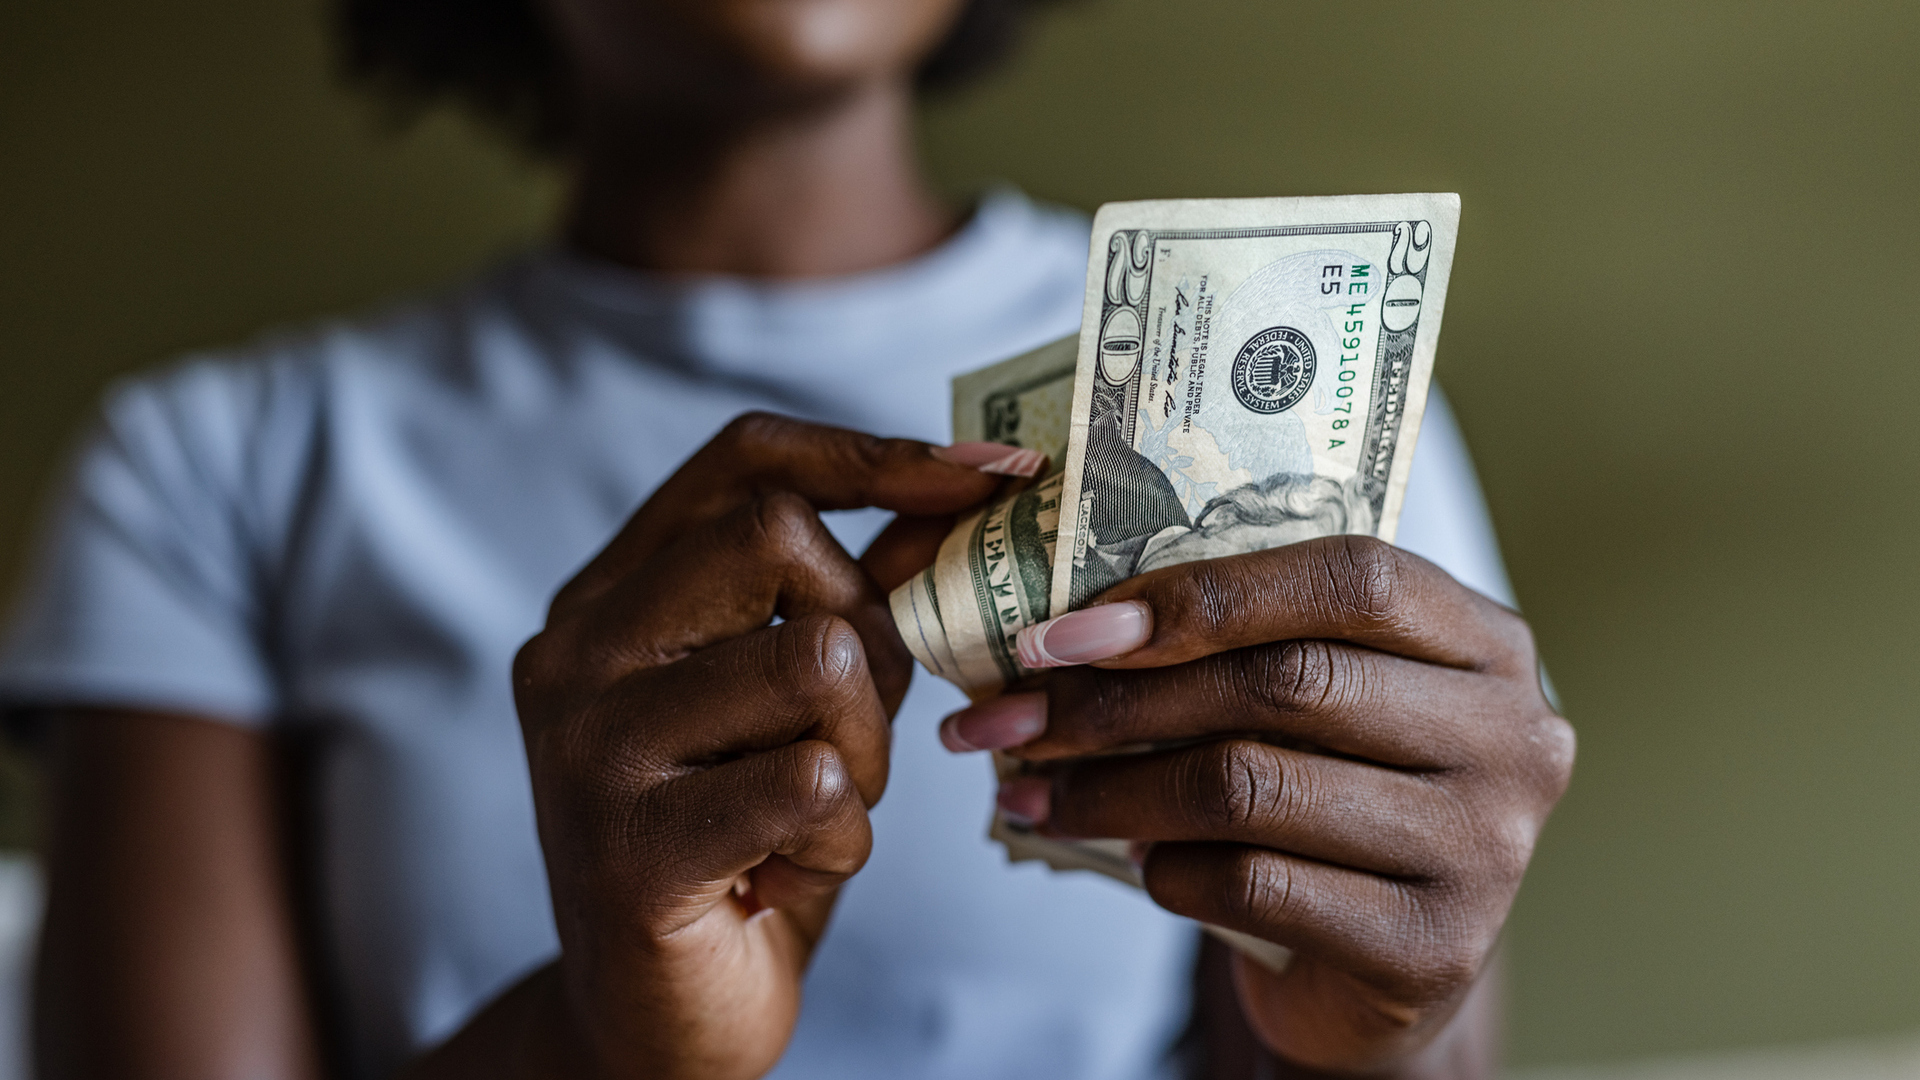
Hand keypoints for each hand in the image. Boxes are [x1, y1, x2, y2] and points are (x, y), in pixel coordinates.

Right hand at [511, 414, 1005, 1079]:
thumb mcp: (799, 703)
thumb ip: (852, 601)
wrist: (658, 1019)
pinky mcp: (630, 845)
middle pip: (777, 535)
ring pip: (812, 660)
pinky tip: (793, 871)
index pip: (742, 458)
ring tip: (821, 811)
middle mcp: (577, 649)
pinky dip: (844, 836)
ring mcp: (589, 745)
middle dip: (867, 632)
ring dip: (865, 750)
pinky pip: (813, 783)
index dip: (875, 452)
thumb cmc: (744, 841)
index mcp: (610, 596)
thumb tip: (955, 491)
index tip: (993, 474)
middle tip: (852, 728)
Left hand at [940, 536, 1572, 1076]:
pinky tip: (1136, 863)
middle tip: (1008, 718)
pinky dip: (1168, 871)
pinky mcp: (1434, 949)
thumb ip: (1241, 647)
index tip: (1067, 630)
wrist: (1382, 970)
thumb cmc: (1332, 798)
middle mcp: (1512, 737)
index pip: (1350, 577)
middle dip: (1121, 699)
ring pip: (1254, 787)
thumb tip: (1060, 628)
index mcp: (1487, 642)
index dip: (1200, 593)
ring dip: (1113, 789)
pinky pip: (1256, 887)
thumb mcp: (1317, 704)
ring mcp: (1486, 849)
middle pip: (1288, 682)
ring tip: (1034, 795)